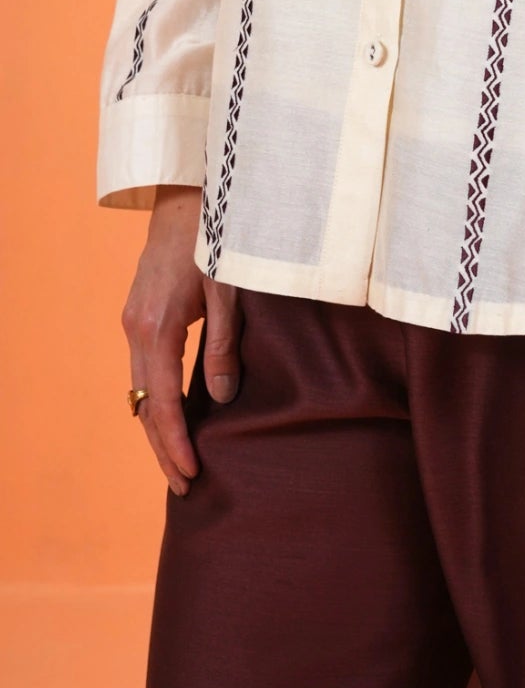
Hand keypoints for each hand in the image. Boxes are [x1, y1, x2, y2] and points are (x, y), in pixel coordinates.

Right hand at [120, 185, 243, 496]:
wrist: (186, 200)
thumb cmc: (216, 241)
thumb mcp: (227, 292)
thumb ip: (223, 345)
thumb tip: (222, 398)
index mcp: (157, 328)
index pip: (163, 403)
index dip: (176, 443)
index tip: (190, 475)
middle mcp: (136, 330)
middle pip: (145, 406)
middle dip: (163, 448)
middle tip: (184, 487)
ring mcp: (133, 323)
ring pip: (140, 391)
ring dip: (158, 428)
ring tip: (179, 463)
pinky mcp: (138, 315)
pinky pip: (143, 370)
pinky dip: (156, 400)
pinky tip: (173, 417)